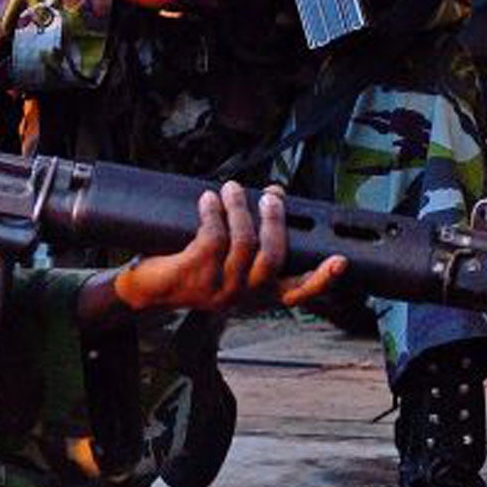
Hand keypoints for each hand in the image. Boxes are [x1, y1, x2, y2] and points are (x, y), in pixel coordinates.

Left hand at [83, 182, 347, 324]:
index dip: (321, 279)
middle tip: (270, 197)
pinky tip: (208, 200)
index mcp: (257, 297)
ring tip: (233, 189)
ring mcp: (217, 289)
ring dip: (239, 209)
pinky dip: (213, 212)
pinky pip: (212, 237)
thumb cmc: (192, 268)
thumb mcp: (228, 260)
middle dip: (274, 221)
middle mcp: (241, 297)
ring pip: (242, 243)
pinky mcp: (193, 275)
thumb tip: (276, 194)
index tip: (340, 261)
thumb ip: (253, 238)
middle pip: (272, 257)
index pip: (296, 294)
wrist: (145, 289)